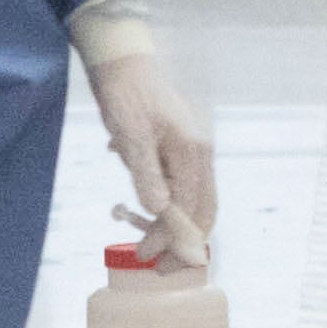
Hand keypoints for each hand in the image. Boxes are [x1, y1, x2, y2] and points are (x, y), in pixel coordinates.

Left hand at [89, 50, 215, 271]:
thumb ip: (146, 173)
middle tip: (153, 264)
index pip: (191, 210)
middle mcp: (201, 156)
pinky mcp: (180, 151)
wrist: (124, 63)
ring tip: (143, 238)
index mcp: (193, 153)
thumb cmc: (126, 95)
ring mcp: (193, 153)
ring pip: (193, 202)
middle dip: (181, 242)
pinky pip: (181, 187)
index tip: (149, 259)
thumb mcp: (131, 135)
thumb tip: (158, 210)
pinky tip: (140, 210)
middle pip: (202, 211)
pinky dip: (166, 206)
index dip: (171, 239)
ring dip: (172, 225)